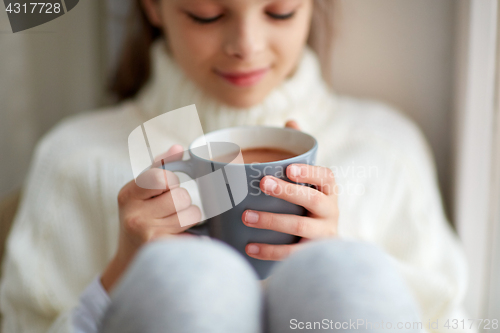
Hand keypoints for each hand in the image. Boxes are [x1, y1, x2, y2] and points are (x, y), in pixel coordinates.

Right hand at [101, 144, 200, 292]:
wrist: (130, 265)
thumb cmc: (139, 223)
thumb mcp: (140, 195)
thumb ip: (159, 169)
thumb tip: (178, 148)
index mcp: (128, 196)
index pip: (161, 176)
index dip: (170, 182)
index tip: (165, 191)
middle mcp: (134, 216)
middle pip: (181, 196)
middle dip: (181, 204)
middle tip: (168, 215)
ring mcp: (148, 235)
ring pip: (192, 214)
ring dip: (189, 220)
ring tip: (173, 228)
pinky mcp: (164, 252)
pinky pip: (195, 234)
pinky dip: (194, 236)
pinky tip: (180, 241)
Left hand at [241, 120, 337, 260]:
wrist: (326, 247)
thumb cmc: (310, 204)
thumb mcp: (309, 180)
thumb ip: (300, 152)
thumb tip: (290, 120)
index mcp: (328, 190)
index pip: (325, 177)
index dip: (309, 172)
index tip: (289, 168)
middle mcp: (331, 211)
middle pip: (313, 200)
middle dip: (288, 192)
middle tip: (262, 184)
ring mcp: (323, 234)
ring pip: (301, 227)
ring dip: (272, 221)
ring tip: (246, 217)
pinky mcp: (312, 254)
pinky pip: (292, 254)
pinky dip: (270, 252)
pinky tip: (249, 248)